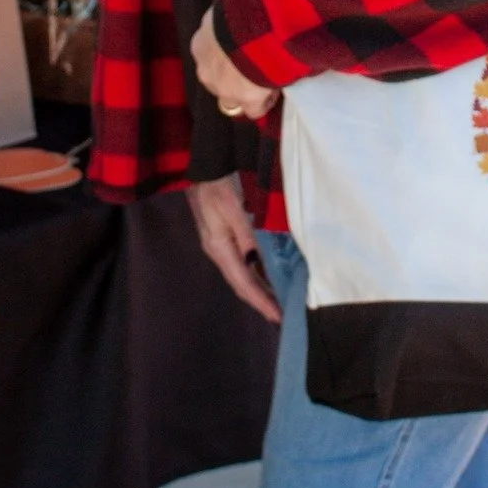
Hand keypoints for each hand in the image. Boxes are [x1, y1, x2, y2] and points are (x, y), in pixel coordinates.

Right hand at [185, 175, 281, 324]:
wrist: (205, 170)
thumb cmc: (218, 186)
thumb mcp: (232, 207)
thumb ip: (245, 234)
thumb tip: (255, 261)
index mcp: (219, 248)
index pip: (242, 283)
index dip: (260, 301)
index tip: (277, 316)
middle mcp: (219, 253)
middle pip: (241, 285)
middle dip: (260, 302)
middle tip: (282, 318)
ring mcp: (220, 248)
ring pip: (242, 277)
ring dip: (259, 292)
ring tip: (278, 304)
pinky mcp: (225, 241)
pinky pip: (242, 266)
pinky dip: (256, 277)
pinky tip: (268, 280)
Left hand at [190, 6, 279, 120]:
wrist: (255, 26)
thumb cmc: (242, 8)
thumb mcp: (229, 5)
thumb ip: (230, 13)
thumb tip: (242, 4)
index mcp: (200, 44)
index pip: (210, 55)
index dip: (227, 55)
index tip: (245, 49)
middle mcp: (206, 69)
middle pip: (218, 79)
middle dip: (233, 76)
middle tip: (256, 65)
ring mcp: (224, 88)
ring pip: (233, 98)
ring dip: (247, 91)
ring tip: (268, 80)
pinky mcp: (246, 99)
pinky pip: (255, 109)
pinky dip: (264, 103)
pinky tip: (276, 93)